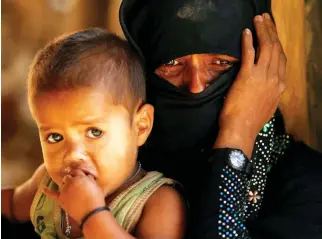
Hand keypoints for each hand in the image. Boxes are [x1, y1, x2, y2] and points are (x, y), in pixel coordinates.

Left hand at [44, 169, 104, 223]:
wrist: (90, 213)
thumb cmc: (96, 198)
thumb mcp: (96, 185)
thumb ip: (89, 179)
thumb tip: (87, 176)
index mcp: (80, 177)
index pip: (76, 171)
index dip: (79, 174)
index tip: (81, 177)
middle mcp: (70, 182)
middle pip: (68, 176)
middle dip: (71, 178)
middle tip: (77, 183)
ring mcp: (64, 191)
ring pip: (61, 184)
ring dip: (65, 184)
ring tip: (70, 188)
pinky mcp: (61, 200)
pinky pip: (53, 194)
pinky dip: (48, 191)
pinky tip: (44, 189)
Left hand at [215, 13, 285, 157]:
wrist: (241, 129)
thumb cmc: (251, 121)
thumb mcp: (267, 106)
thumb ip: (269, 93)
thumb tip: (266, 86)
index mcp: (280, 85)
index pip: (281, 59)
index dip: (277, 44)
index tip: (273, 34)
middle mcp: (275, 78)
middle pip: (276, 49)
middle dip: (271, 31)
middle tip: (265, 20)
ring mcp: (262, 76)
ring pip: (266, 47)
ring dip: (262, 31)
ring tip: (258, 20)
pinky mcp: (247, 75)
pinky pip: (249, 53)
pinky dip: (248, 41)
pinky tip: (246, 32)